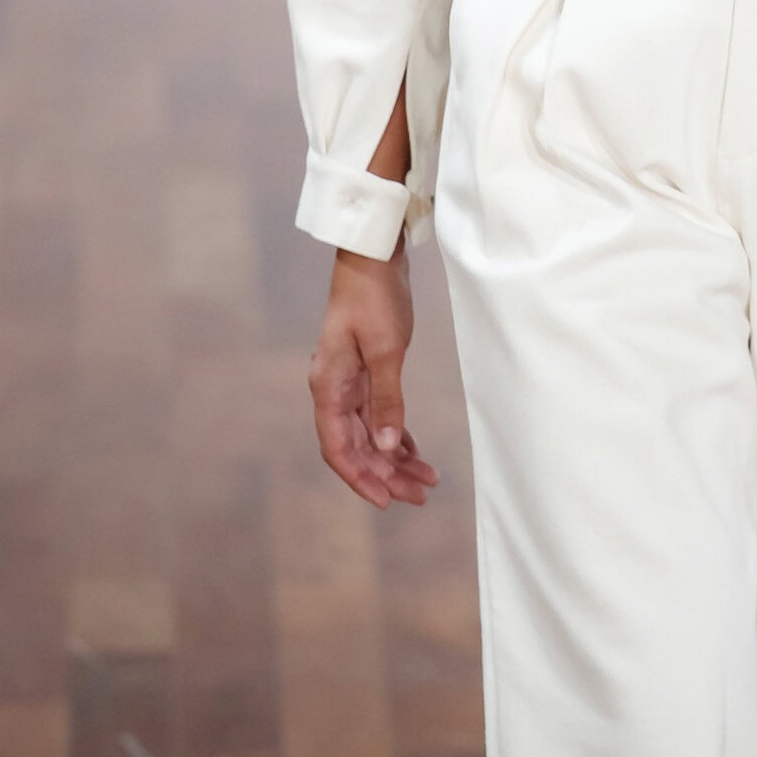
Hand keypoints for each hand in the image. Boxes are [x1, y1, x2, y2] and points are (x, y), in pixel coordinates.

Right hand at [309, 244, 438, 507]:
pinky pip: (377, 414)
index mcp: (329, 388)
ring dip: (395, 457)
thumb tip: (389, 447)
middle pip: (357, 446)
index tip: (388, 501)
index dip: (361, 479)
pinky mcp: (365, 370)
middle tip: (421, 495)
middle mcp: (333, 390)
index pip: (339, 449)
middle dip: (387, 474)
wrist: (373, 256)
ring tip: (426, 479)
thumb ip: (387, 401)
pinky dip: (396, 433)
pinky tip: (414, 450)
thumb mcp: (386, 351)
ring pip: (370, 433)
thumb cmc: (374, 298)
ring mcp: (348, 381)